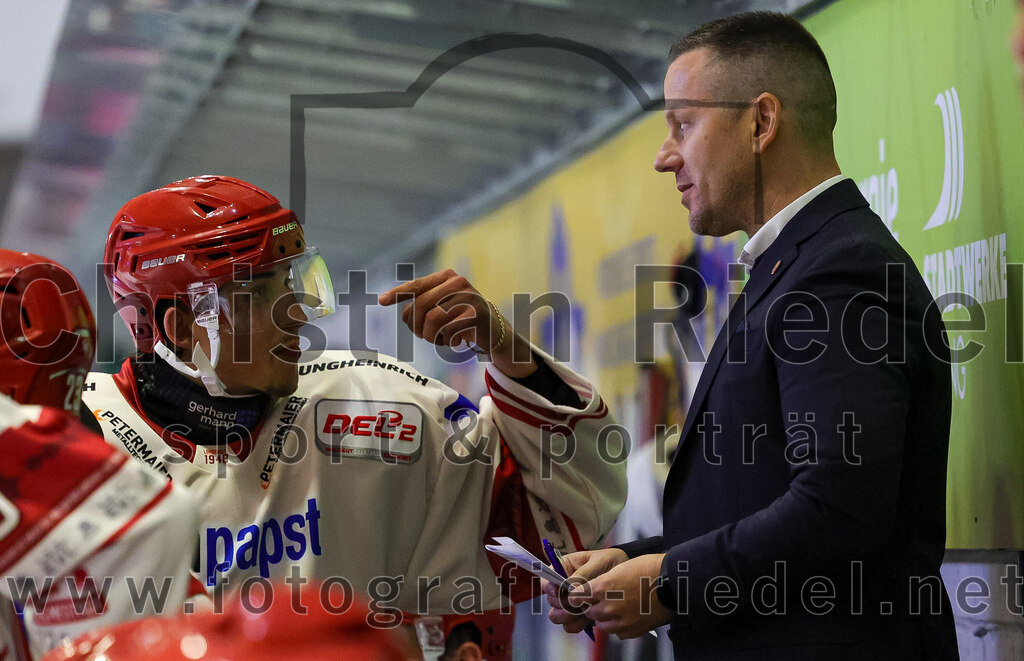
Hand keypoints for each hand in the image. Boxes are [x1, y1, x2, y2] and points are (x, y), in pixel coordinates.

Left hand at [379, 269, 535, 377]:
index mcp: (446, 277)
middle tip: (424, 336)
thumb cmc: (461, 319)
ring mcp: (468, 296)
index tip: (380, 301)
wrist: (493, 330)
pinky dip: (447, 341)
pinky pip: (448, 331)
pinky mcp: (476, 314)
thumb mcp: (441, 307)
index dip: (398, 293)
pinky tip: (455, 341)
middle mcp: (457, 282)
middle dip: (417, 326)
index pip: (416, 285)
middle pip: (421, 306)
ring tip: (439, 339)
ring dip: (431, 336)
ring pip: (432, 320)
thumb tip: (404, 313)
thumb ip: (422, 305)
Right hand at [542, 548, 627, 633]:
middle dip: (563, 605)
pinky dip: (578, 625)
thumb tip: (569, 587)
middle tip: (578, 605)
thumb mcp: (599, 561)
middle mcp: (563, 586)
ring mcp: (570, 602)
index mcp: (563, 568)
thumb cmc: (611, 561)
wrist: (627, 575)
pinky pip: (570, 626)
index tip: (559, 592)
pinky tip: (590, 619)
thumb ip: (583, 573)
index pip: (546, 580)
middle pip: (551, 601)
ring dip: (570, 617)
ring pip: (558, 616)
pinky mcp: (579, 614)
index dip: (549, 588)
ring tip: (586, 612)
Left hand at [566, 553, 672, 638]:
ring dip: (605, 617)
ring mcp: (620, 621)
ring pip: (601, 624)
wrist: (672, 582)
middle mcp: (608, 606)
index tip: (580, 595)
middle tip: (602, 599)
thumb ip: (601, 583)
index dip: (578, 596)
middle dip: (592, 606)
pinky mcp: (631, 631)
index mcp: (602, 588)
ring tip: (618, 607)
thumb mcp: (618, 569)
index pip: (576, 598)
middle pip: (588, 612)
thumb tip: (590, 592)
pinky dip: (620, 626)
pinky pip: (617, 632)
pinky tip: (629, 614)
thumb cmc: (647, 570)